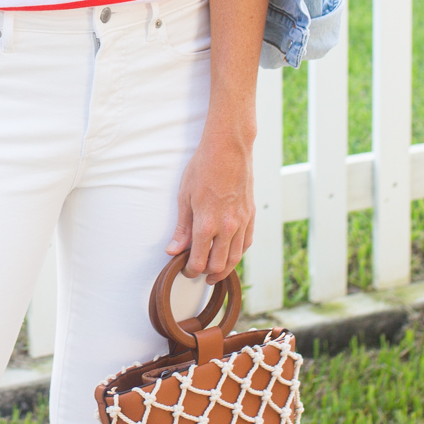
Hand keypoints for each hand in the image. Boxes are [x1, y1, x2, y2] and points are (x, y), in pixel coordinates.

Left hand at [167, 130, 254, 280]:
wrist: (228, 149)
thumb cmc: (203, 168)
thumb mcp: (184, 197)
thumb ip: (181, 228)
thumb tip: (173, 251)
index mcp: (206, 224)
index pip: (199, 261)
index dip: (190, 271)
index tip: (185, 270)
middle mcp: (226, 228)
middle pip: (218, 265)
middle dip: (206, 273)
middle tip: (198, 273)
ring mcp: (241, 222)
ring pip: (235, 258)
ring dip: (223, 269)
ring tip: (214, 272)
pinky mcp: (251, 215)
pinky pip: (246, 243)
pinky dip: (237, 253)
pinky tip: (229, 254)